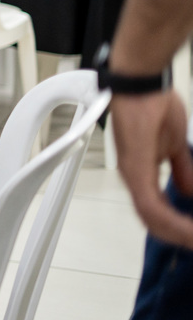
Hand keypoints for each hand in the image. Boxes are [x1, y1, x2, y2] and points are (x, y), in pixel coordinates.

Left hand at [112, 89, 192, 247]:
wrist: (142, 83)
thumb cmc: (152, 105)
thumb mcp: (174, 145)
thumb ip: (181, 170)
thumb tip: (190, 192)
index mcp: (140, 171)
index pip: (155, 209)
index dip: (175, 226)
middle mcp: (132, 176)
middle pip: (153, 221)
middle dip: (179, 236)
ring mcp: (132, 173)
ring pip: (152, 218)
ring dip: (178, 232)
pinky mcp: (135, 168)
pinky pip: (150, 205)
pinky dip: (171, 220)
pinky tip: (189, 229)